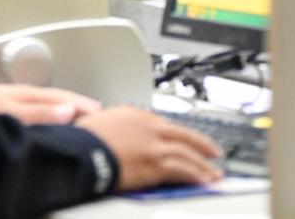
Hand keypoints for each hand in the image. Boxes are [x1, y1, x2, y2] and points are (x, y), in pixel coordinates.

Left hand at [0, 83, 100, 125]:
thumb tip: (67, 111)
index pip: (63, 97)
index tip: (102, 112)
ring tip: (81, 123)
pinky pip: (36, 116)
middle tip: (99, 117)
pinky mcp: (4, 115)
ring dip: (65, 114)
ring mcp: (11, 104)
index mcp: (25, 93)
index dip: (83, 105)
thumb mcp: (7, 111)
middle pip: (57, 101)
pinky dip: (50, 122)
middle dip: (78, 107)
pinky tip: (50, 130)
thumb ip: (37, 112)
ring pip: (46, 108)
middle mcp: (20, 96)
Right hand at [77, 106, 222, 192]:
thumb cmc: (82, 140)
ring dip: (203, 165)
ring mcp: (153, 144)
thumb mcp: (97, 123)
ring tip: (214, 173)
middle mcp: (148, 126)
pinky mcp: (155, 163)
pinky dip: (196, 175)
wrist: (81, 150)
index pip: (163, 124)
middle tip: (213, 151)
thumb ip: (112, 126)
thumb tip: (110, 133)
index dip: (177, 134)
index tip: (184, 140)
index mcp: (134, 114)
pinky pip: (182, 169)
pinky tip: (203, 181)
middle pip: (182, 134)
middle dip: (201, 144)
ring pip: (187, 153)